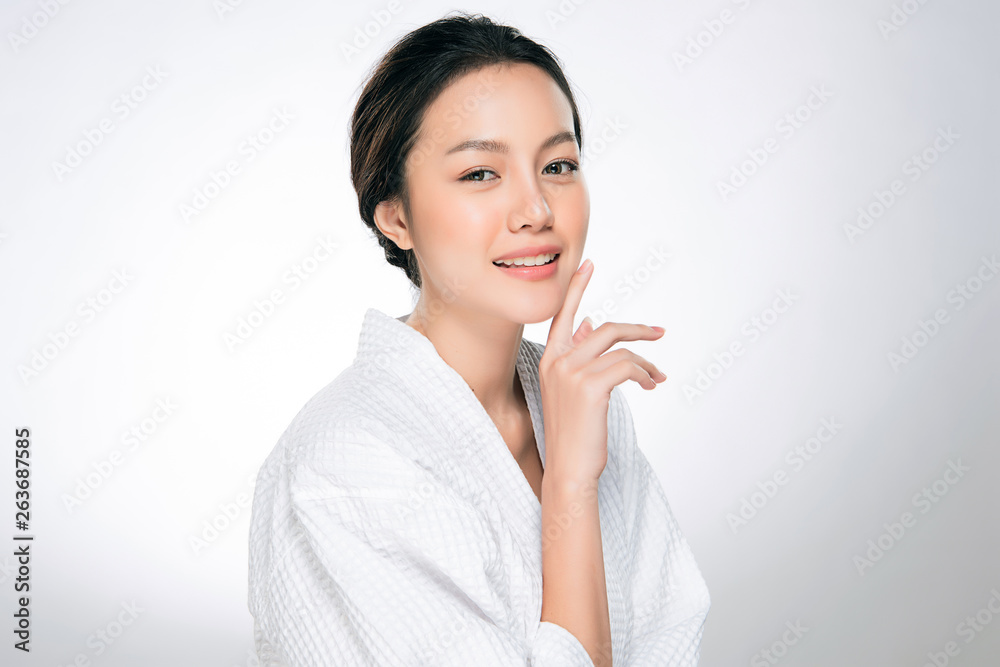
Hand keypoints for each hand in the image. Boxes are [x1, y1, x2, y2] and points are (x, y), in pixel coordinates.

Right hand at [539, 259, 666, 483]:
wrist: (568, 470)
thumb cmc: (573, 433)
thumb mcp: (572, 390)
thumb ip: (579, 355)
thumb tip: (593, 322)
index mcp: (549, 360)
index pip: (563, 315)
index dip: (576, 288)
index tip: (589, 264)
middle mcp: (557, 362)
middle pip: (606, 328)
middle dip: (638, 330)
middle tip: (659, 334)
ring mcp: (571, 373)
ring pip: (621, 349)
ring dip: (646, 362)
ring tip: (657, 377)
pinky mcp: (590, 387)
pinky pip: (628, 367)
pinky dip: (645, 374)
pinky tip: (651, 386)